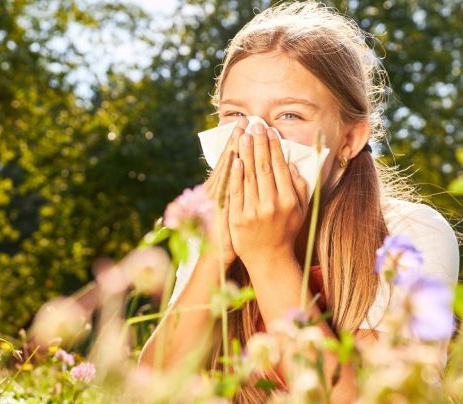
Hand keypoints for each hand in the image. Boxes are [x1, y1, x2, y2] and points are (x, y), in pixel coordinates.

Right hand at [202, 118, 247, 267]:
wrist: (217, 256)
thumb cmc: (226, 233)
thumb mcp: (227, 206)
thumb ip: (233, 187)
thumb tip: (238, 166)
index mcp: (219, 187)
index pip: (229, 158)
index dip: (235, 141)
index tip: (243, 124)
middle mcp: (216, 190)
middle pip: (228, 160)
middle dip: (237, 139)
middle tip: (245, 120)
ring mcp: (218, 199)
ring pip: (227, 170)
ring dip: (235, 150)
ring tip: (241, 131)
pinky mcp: (222, 210)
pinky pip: (228, 189)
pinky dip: (230, 175)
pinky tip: (235, 161)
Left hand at [228, 122, 308, 268]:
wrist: (269, 258)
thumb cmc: (286, 231)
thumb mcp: (301, 210)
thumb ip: (299, 187)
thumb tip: (291, 164)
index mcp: (288, 201)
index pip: (279, 167)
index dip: (274, 147)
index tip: (269, 131)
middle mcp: (272, 205)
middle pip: (263, 167)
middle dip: (259, 144)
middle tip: (255, 125)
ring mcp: (253, 212)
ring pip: (249, 176)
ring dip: (246, 153)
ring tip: (244, 135)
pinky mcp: (237, 218)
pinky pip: (236, 192)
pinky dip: (235, 175)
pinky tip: (235, 160)